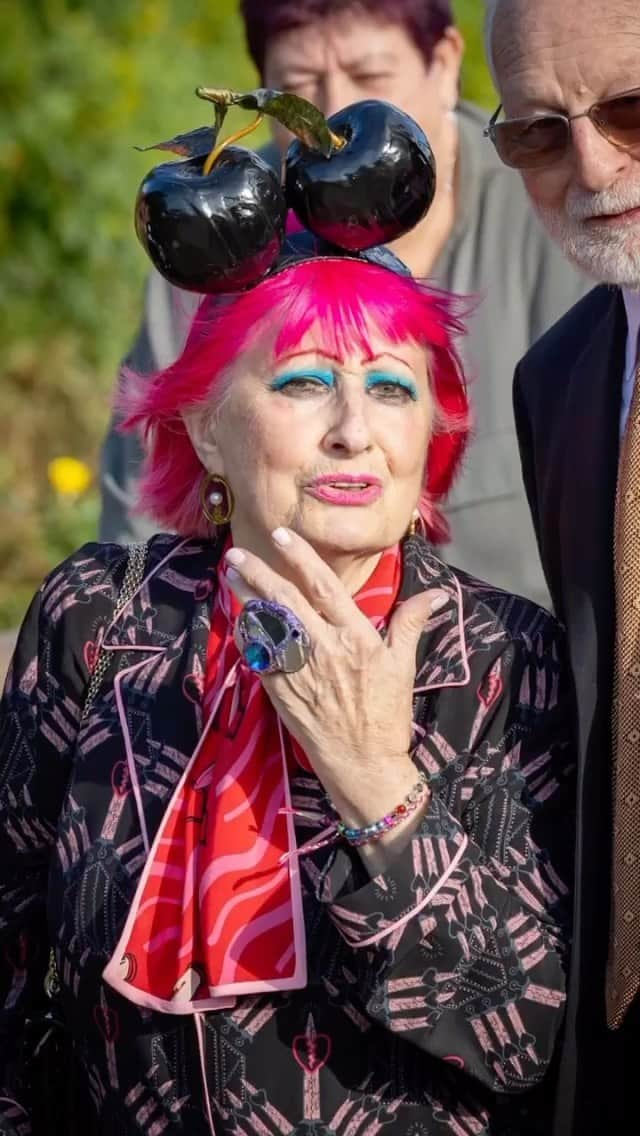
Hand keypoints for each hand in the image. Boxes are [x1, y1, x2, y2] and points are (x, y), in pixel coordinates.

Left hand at [225, 528, 446, 838]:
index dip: (301, 558)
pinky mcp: (280, 691)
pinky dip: (248, 634)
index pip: (324, 587)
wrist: (363, 763)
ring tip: (232, 575)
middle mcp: (324, 649)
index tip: (282, 536)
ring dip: (246, 597)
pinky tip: (240, 619)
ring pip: (266, 624)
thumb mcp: (403, 666)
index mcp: (355, 637)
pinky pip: (258, 655)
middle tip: (236, 552)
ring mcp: (298, 670)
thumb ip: (410, 624)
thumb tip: (437, 594)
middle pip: (285, 601)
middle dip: (259, 572)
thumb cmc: (386, 715)